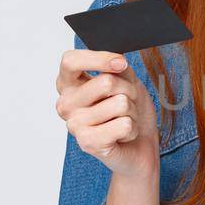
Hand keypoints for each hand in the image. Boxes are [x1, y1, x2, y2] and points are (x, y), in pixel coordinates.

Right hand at [54, 50, 160, 176]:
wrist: (138, 145)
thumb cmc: (128, 110)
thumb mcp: (126, 80)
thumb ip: (117, 67)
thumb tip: (117, 62)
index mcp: (68, 85)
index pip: (70, 61)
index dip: (98, 58)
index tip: (121, 63)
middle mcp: (65, 104)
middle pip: (106, 82)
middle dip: (128, 91)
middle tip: (126, 102)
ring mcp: (74, 125)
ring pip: (120, 103)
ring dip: (132, 112)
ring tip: (123, 120)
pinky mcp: (87, 143)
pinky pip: (124, 124)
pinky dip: (132, 129)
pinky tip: (123, 135)